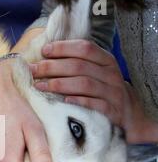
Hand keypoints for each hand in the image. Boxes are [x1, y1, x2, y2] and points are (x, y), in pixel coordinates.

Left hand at [30, 39, 156, 143]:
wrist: (129, 114)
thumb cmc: (103, 90)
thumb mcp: (96, 72)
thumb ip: (77, 63)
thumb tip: (46, 55)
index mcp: (105, 60)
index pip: (85, 48)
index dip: (63, 47)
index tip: (44, 50)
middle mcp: (110, 74)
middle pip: (79, 66)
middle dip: (52, 67)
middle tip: (33, 70)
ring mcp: (112, 93)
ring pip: (84, 84)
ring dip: (59, 84)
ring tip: (40, 85)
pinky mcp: (112, 111)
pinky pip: (94, 105)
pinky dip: (78, 101)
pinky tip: (63, 101)